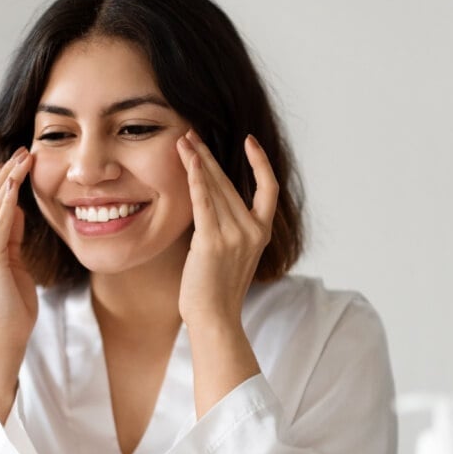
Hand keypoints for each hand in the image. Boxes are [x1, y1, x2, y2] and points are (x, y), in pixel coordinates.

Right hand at [0, 147, 36, 419]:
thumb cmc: (12, 307)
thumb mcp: (13, 263)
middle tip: (23, 151)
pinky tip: (18, 185)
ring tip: (25, 159)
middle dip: (2, 172)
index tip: (15, 162)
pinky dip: (7, 201)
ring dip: (7, 180)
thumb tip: (17, 208)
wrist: (6, 339)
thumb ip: (11, 236)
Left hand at [175, 131, 278, 331]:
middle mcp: (253, 231)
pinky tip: (191, 162)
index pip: (269, 189)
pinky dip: (197, 179)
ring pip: (216, 188)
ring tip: (182, 141)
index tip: (250, 142)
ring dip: (197, 161)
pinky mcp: (214, 241)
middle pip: (231, 182)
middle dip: (209, 156)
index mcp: (261, 233)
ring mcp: (235, 235)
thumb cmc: (215, 292)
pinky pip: (205, 202)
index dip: (261, 163)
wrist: (213, 318)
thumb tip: (211, 207)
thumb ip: (229, 230)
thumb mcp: (231, 256)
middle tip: (191, 134)